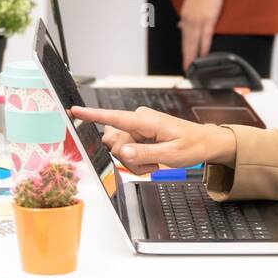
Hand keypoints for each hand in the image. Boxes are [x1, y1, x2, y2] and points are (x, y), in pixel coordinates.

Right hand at [69, 106, 235, 174]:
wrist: (204, 143)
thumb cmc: (192, 145)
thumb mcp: (171, 155)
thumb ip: (145, 154)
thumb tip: (123, 152)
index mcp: (145, 120)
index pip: (114, 117)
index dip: (92, 115)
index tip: (73, 110)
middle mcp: (138, 120)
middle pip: (114, 142)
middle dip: (128, 158)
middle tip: (150, 167)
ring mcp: (138, 127)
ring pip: (119, 148)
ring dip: (133, 162)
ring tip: (154, 165)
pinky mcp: (138, 134)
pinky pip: (127, 150)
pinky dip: (137, 161)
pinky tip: (151, 163)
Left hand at [179, 0, 225, 70]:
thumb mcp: (189, 4)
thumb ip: (185, 17)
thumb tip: (180, 26)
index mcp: (184, 17)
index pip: (183, 37)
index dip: (184, 49)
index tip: (184, 59)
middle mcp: (188, 20)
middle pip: (187, 42)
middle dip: (186, 56)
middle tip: (186, 67)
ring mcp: (198, 20)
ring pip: (194, 42)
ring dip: (193, 55)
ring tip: (193, 65)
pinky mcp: (208, 19)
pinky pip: (205, 36)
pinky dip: (204, 46)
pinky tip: (204, 54)